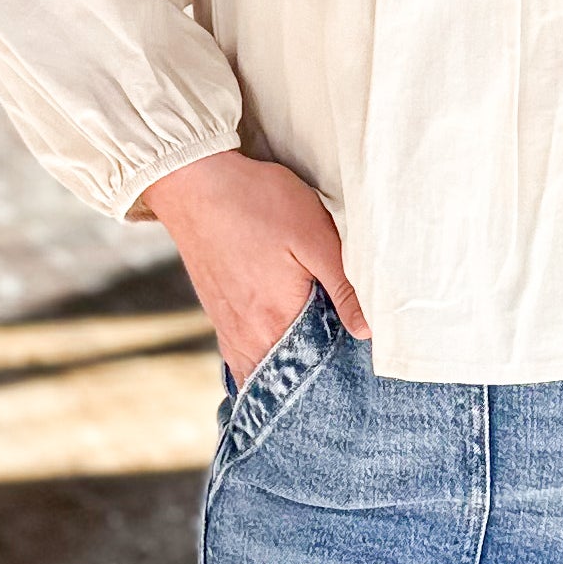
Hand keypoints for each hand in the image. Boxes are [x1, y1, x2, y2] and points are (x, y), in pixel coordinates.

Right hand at [140, 150, 368, 383]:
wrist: (195, 183)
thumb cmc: (259, 203)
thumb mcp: (315, 237)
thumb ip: (343, 287)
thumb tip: (367, 331)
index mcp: (277, 321)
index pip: (315, 370)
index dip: (338, 372)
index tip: (357, 368)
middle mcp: (247, 336)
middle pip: (286, 379)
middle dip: (312, 380)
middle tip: (339, 376)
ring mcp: (228, 329)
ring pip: (261, 372)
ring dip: (285, 375)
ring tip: (312, 368)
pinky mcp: (218, 316)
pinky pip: (241, 358)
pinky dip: (261, 364)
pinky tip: (277, 354)